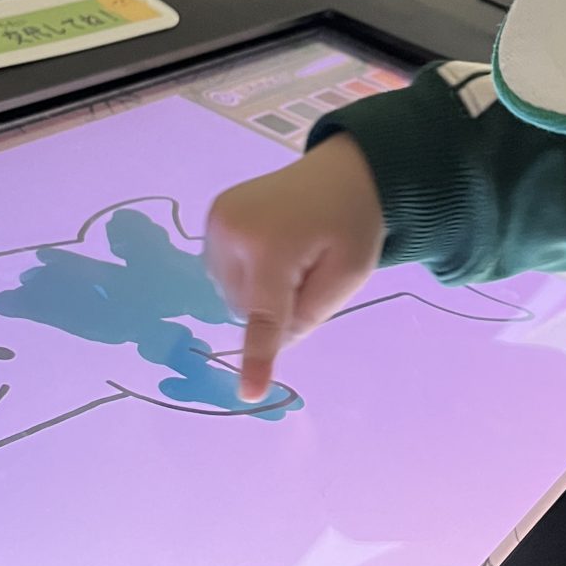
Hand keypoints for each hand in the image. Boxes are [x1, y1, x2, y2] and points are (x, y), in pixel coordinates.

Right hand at [205, 134, 384, 401]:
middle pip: (246, 308)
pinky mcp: (212, 217)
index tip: (249, 394)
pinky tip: (271, 247)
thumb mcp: (350, 274)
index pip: (264, 315)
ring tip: (290, 253)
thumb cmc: (353, 225)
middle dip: (275, 305)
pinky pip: (223, 271)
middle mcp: (233, 232)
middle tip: (309, 269)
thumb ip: (311, 313)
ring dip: (259, 290)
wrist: (341, 172)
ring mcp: (216, 221)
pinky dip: (247, 272)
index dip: (257, 358)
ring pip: (231, 293)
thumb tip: (273, 338)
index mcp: (273, 246)